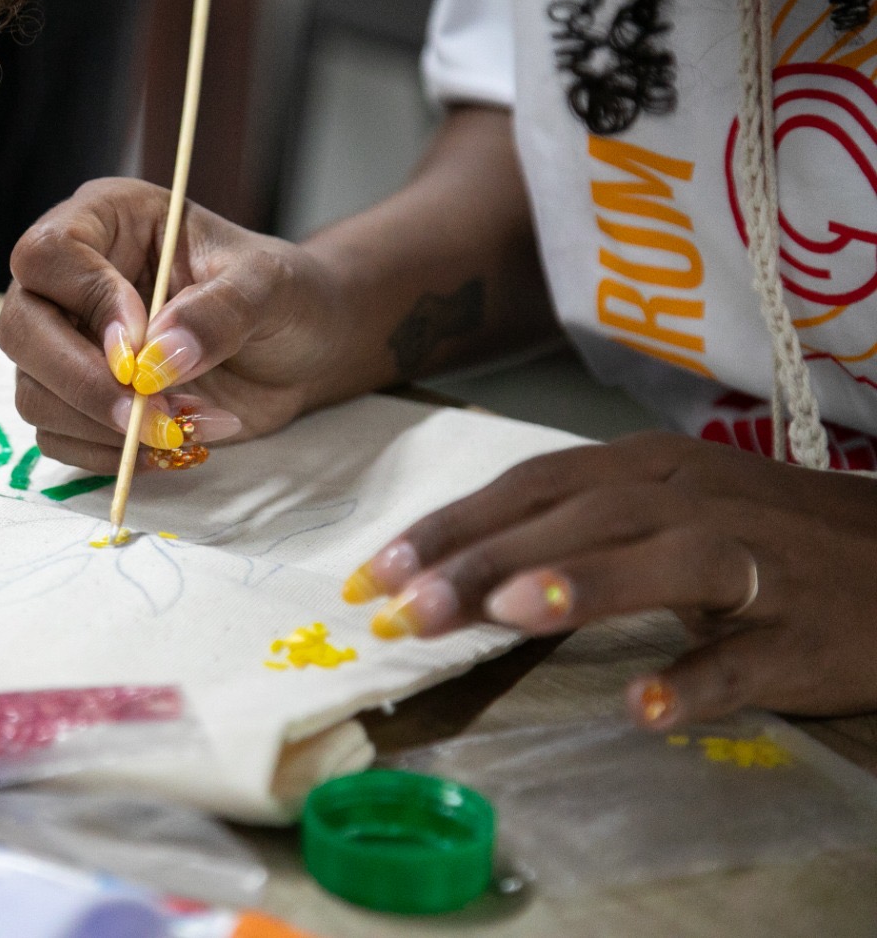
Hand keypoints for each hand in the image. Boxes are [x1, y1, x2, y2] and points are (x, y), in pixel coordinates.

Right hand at [0, 178, 357, 472]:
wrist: (300, 349)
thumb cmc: (282, 295)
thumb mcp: (267, 287)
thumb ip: (217, 312)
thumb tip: (158, 358)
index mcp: (106, 221)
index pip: (48, 254)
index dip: (88, 302)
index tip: (144, 343)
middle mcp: (71, 280)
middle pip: (20, 329)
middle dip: (84, 383)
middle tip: (152, 413)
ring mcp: (68, 342)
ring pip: (33, 392)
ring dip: (105, 425)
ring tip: (186, 423)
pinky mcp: (79, 399)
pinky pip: (59, 437)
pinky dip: (112, 454)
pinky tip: (172, 442)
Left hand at [346, 431, 876, 723]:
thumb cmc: (762, 535)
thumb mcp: (661, 510)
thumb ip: (570, 529)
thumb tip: (459, 572)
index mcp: (644, 469)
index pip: (527, 486)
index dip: (448, 528)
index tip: (373, 576)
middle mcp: (691, 499)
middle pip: (576, 518)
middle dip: (482, 560)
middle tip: (406, 611)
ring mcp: (753, 561)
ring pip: (661, 564)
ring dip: (580, 586)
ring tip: (504, 616)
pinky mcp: (804, 631)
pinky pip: (745, 658)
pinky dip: (696, 681)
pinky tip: (645, 709)